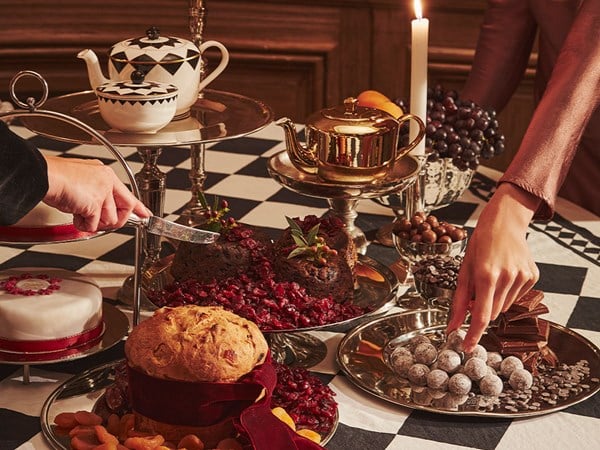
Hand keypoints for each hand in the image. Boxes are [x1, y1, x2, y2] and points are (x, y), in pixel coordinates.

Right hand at [43, 156, 149, 231]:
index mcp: (105, 174)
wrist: (44, 175)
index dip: (138, 207)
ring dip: (95, 223)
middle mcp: (106, 182)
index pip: (128, 193)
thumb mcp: (82, 180)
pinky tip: (76, 217)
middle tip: (102, 222)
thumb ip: (95, 192)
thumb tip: (97, 208)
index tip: (145, 214)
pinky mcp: (94, 204)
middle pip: (126, 208)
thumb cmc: (55, 176)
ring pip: (110, 220)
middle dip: (116, 220)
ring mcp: (102, 193)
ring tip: (82, 215)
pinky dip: (84, 225)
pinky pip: (93, 224)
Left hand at [447, 183, 539, 351]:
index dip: (474, 335)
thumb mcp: (464, 270)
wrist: (505, 222)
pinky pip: (516, 297)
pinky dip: (507, 292)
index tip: (467, 347)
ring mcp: (523, 277)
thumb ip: (458, 301)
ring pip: (504, 307)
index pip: (481, 315)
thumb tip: (452, 327)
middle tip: (476, 291)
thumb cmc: (480, 245)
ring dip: (494, 300)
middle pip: (493, 313)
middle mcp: (507, 277)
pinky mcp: (533, 276)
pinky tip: (505, 273)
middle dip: (482, 309)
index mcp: (486, 275)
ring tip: (491, 277)